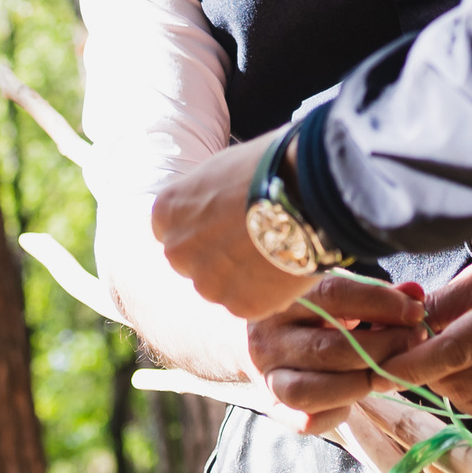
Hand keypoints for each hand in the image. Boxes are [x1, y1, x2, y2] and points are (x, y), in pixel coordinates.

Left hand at [152, 134, 318, 320]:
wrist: (305, 192)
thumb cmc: (265, 167)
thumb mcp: (219, 171)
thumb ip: (204, 199)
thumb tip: (213, 209)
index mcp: (167, 212)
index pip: (170, 229)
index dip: (200, 227)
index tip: (223, 223)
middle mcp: (177, 251)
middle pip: (192, 261)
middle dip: (216, 256)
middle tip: (251, 241)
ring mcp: (207, 282)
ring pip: (220, 286)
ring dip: (242, 276)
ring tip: (275, 253)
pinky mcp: (240, 305)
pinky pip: (251, 302)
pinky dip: (267, 291)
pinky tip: (287, 266)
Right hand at [247, 273, 428, 433]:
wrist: (240, 335)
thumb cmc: (302, 310)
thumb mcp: (332, 292)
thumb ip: (374, 294)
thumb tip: (416, 293)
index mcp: (282, 297)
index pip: (333, 295)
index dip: (380, 303)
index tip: (415, 310)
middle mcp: (268, 337)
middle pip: (330, 348)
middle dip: (382, 347)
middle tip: (415, 342)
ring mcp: (265, 375)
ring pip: (312, 390)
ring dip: (360, 384)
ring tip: (388, 373)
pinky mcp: (270, 406)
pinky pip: (305, 420)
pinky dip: (336, 413)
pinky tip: (354, 397)